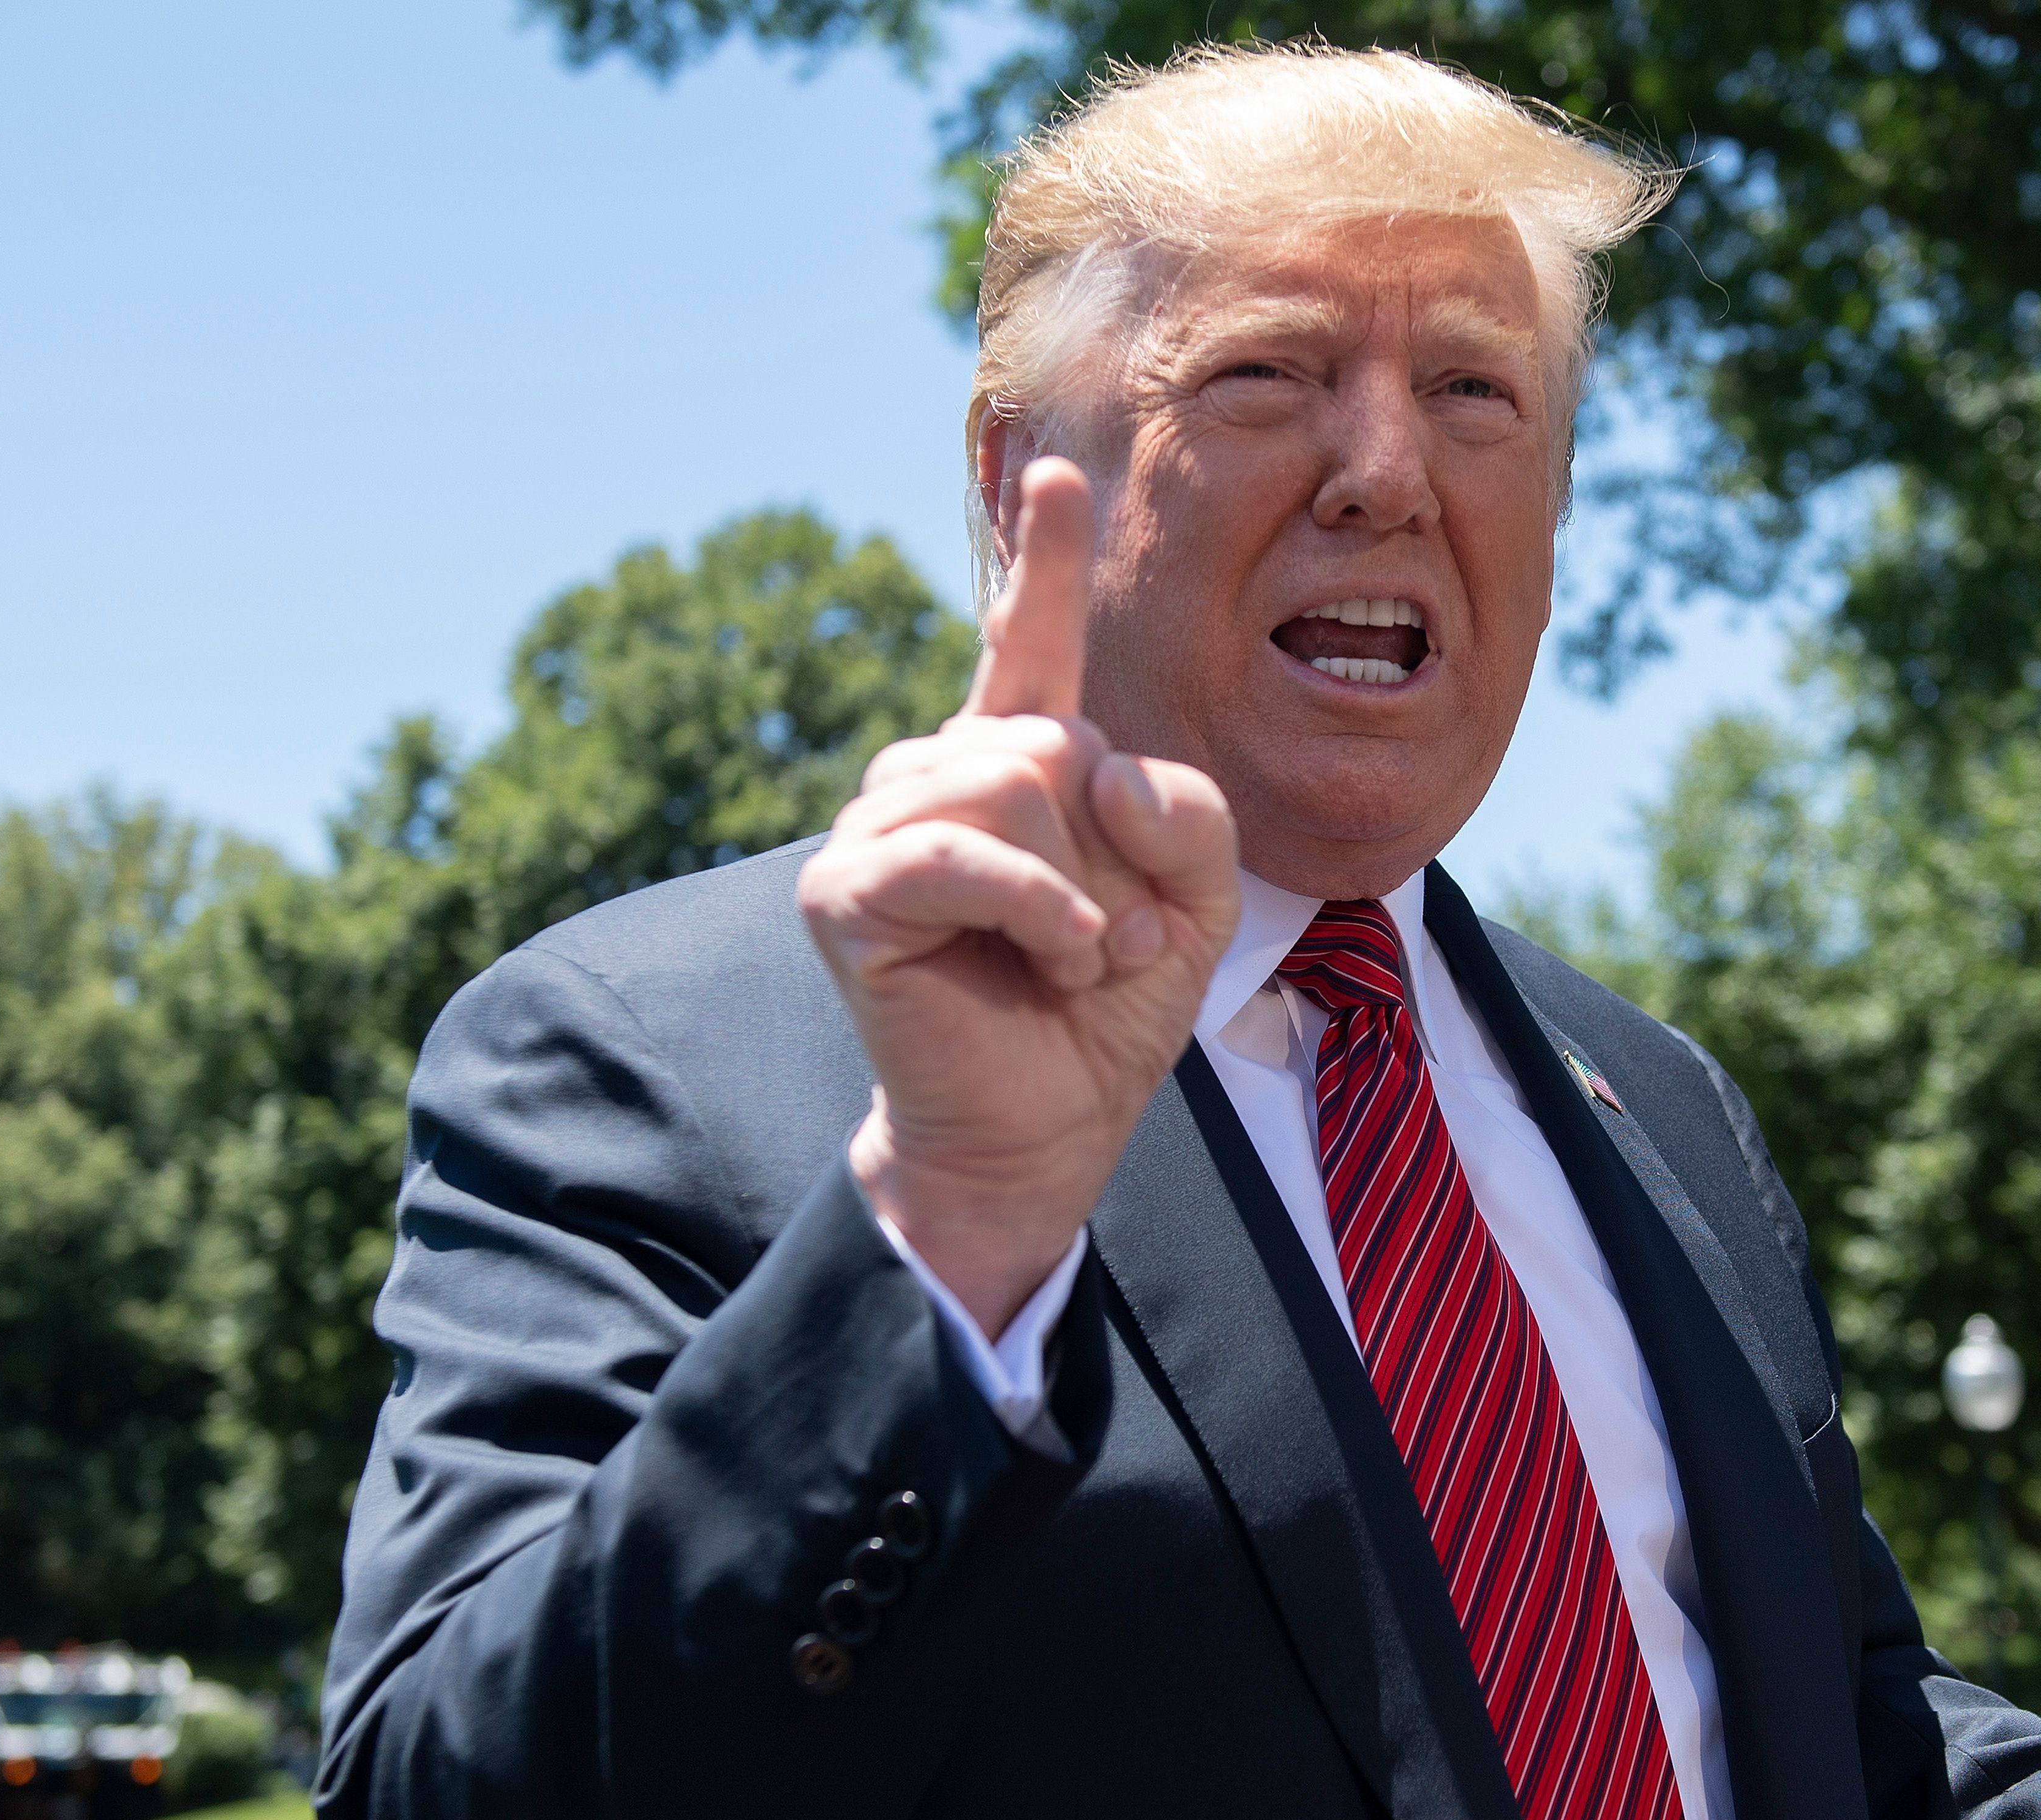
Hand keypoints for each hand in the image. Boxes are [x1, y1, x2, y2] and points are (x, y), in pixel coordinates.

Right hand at [798, 460, 1239, 1332]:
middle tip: (1105, 937)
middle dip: (1111, 851)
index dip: (1044, 562)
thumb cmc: (1105, 1011)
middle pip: (1053, 737)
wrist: (1045, 1127)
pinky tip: (1054, 957)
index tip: (1055, 471)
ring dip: (1079, 892)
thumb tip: (1094, 762)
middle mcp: (936, 775)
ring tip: (1073, 956)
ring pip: (1013, 782)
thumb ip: (1185, 809)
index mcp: (1015, 763)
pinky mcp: (845, 890)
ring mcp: (879, 826)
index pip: (1030, 646)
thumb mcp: (1195, 899)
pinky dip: (1036, 909)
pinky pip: (963, 853)